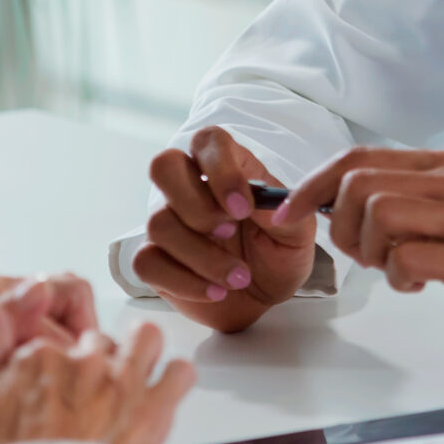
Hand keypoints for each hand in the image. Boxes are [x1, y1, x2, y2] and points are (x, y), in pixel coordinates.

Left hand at [0, 272, 97, 425]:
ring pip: (50, 328)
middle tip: (81, 372)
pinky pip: (33, 344)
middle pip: (60, 305)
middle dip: (75, 339)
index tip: (88, 354)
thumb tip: (41, 289)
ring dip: (61, 354)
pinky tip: (38, 387)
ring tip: (63, 382)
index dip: (82, 324)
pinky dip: (42, 364)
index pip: (63, 288)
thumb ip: (5, 319)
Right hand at [0, 303, 196, 443]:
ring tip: (136, 375)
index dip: (59, 365)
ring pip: (146, 339)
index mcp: (40, 356)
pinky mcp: (154, 408)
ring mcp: (122, 382)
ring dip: (143, 352)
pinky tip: (164, 392)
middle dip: (98, 363)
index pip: (57, 340)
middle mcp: (84, 361)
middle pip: (100, 342)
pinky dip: (174, 380)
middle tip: (91, 397)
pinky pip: (179, 373)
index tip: (56, 387)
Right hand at [129, 127, 319, 332]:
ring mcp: (168, 222)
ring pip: (159, 223)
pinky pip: (146, 261)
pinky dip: (184, 282)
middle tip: (229, 232)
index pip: (208, 141)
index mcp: (227, 169)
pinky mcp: (154, 258)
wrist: (264, 301)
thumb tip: (262, 202)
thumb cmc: (278, 256)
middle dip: (196, 205)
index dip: (220, 170)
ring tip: (238, 278)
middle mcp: (189, 188)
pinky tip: (214, 292)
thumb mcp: (297, 234)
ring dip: (204, 257)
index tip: (243, 209)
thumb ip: (284, 211)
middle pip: (164, 165)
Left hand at [279, 147, 443, 352]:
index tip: (286, 214)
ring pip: (377, 214)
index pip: (356, 157)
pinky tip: (420, 284)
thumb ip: (406, 203)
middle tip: (366, 257)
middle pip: (357, 183)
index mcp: (442, 167)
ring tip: (397, 270)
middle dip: (340, 227)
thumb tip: (337, 206)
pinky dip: (398, 278)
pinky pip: (406, 257)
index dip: (311, 185)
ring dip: (369, 253)